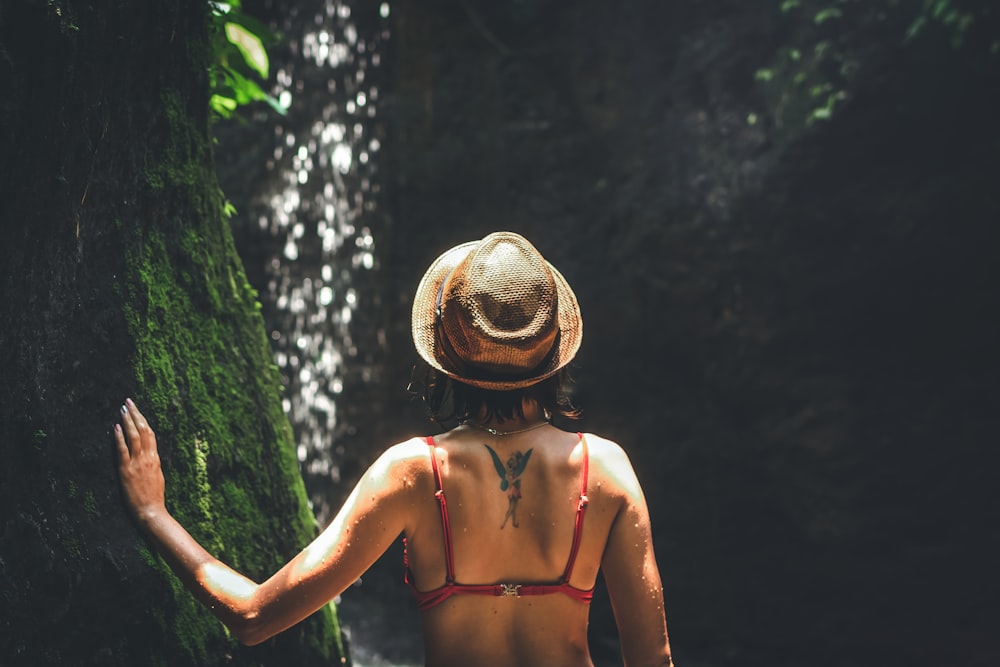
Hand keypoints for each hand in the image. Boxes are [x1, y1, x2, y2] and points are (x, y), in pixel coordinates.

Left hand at [114, 398, 166, 523]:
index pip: (150, 433)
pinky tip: (116, 427)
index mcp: (156, 458)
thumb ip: (152, 463)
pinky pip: (123, 451)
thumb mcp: (157, 476)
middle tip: (128, 402)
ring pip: (134, 437)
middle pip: (142, 430)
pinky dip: (119, 438)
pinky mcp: (127, 471)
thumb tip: (149, 453)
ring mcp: (137, 463)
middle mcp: (148, 457)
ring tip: (122, 409)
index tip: (137, 410)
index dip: (143, 420)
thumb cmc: (154, 497)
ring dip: (128, 421)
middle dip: (135, 414)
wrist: (151, 511)